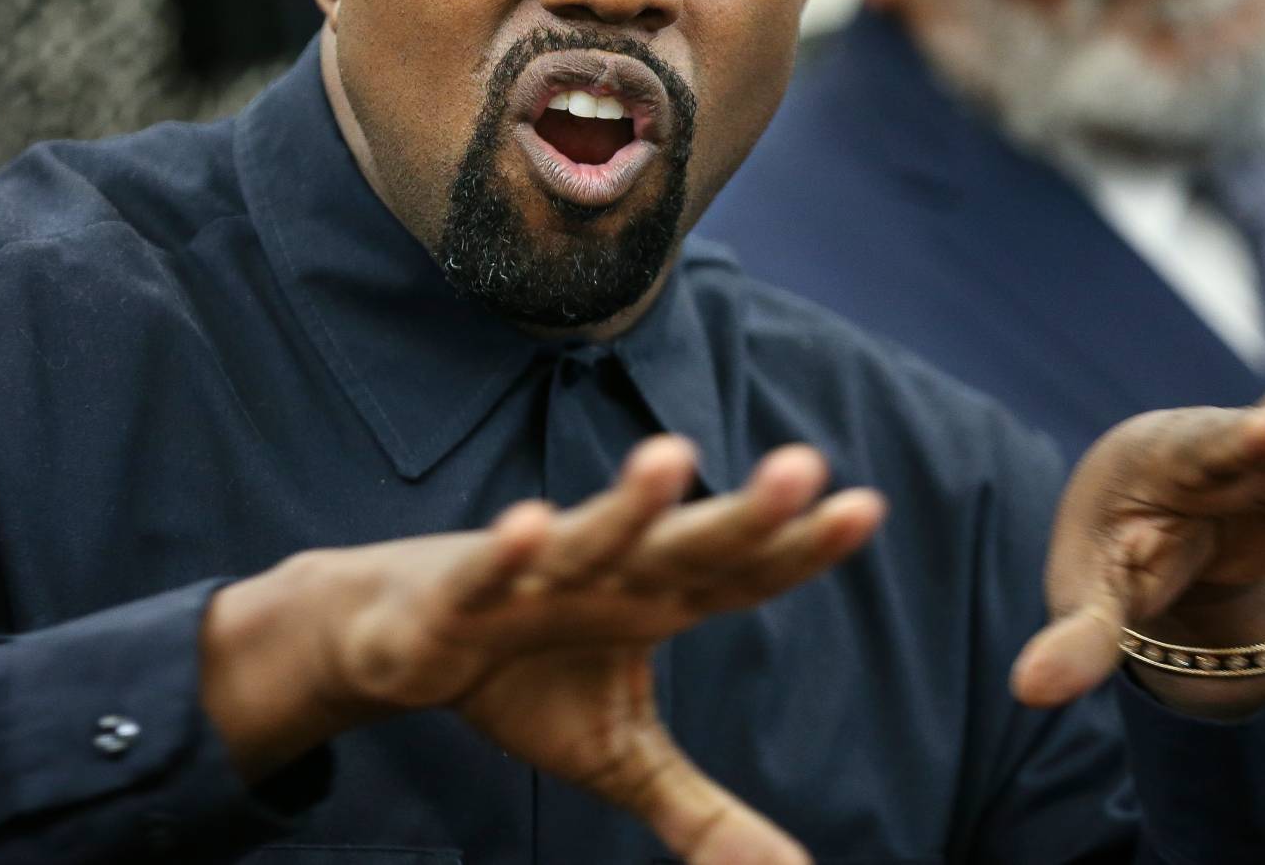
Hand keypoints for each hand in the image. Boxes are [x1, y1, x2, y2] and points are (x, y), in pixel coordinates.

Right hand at [201, 436, 884, 863]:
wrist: (399, 640)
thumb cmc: (523, 676)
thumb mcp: (622, 755)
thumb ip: (704, 811)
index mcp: (654, 602)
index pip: (741, 576)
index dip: (799, 549)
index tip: (865, 509)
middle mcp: (607, 575)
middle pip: (684, 545)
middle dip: (742, 512)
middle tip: (804, 465)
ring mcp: (535, 577)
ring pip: (588, 537)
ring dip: (625, 504)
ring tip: (671, 454)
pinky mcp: (461, 595)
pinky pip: (486, 573)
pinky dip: (505, 553)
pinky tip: (528, 523)